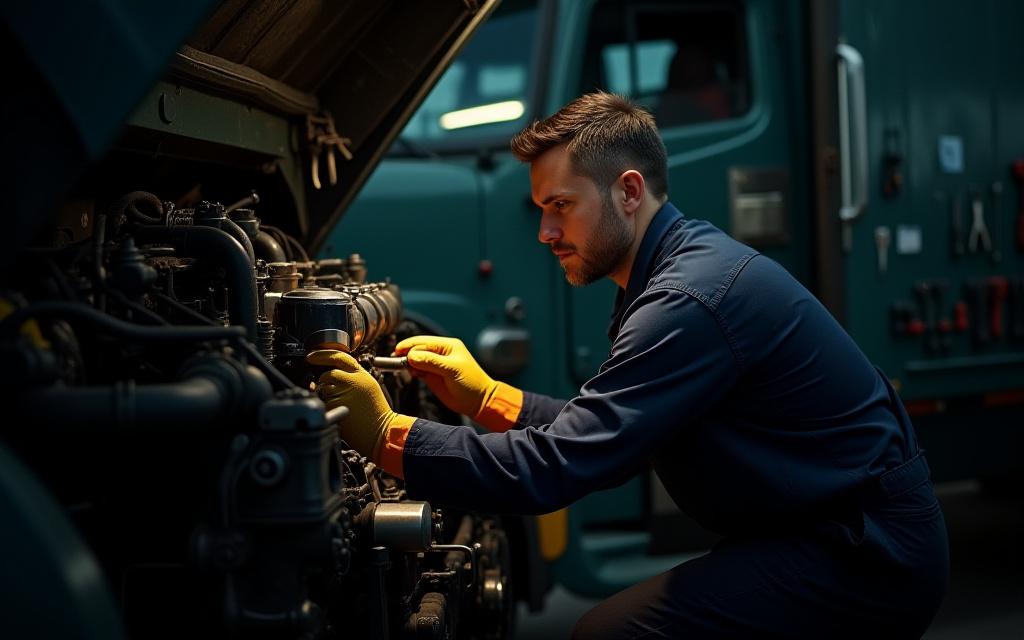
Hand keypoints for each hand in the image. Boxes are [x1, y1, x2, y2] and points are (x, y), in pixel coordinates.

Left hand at [307, 350, 410, 458]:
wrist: (382, 431)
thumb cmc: (376, 413)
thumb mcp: (369, 387)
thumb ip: (353, 377)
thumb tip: (332, 373)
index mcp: (362, 375)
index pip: (339, 357)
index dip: (322, 355)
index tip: (311, 356)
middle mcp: (353, 381)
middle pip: (328, 373)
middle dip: (324, 381)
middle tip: (330, 391)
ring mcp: (344, 393)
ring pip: (323, 389)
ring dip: (326, 396)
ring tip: (341, 405)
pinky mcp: (336, 406)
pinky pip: (323, 403)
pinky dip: (327, 408)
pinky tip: (340, 412)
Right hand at [393, 335, 521, 431]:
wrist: (477, 401)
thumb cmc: (471, 383)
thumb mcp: (451, 370)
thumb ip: (431, 362)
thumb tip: (411, 356)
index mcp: (447, 346)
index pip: (424, 342)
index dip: (410, 346)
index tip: (398, 352)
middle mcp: (440, 353)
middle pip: (417, 349)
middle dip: (407, 354)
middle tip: (398, 362)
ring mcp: (435, 364)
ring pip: (415, 359)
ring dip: (408, 363)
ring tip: (405, 369)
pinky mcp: (431, 375)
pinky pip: (417, 370)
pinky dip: (412, 371)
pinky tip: (412, 374)